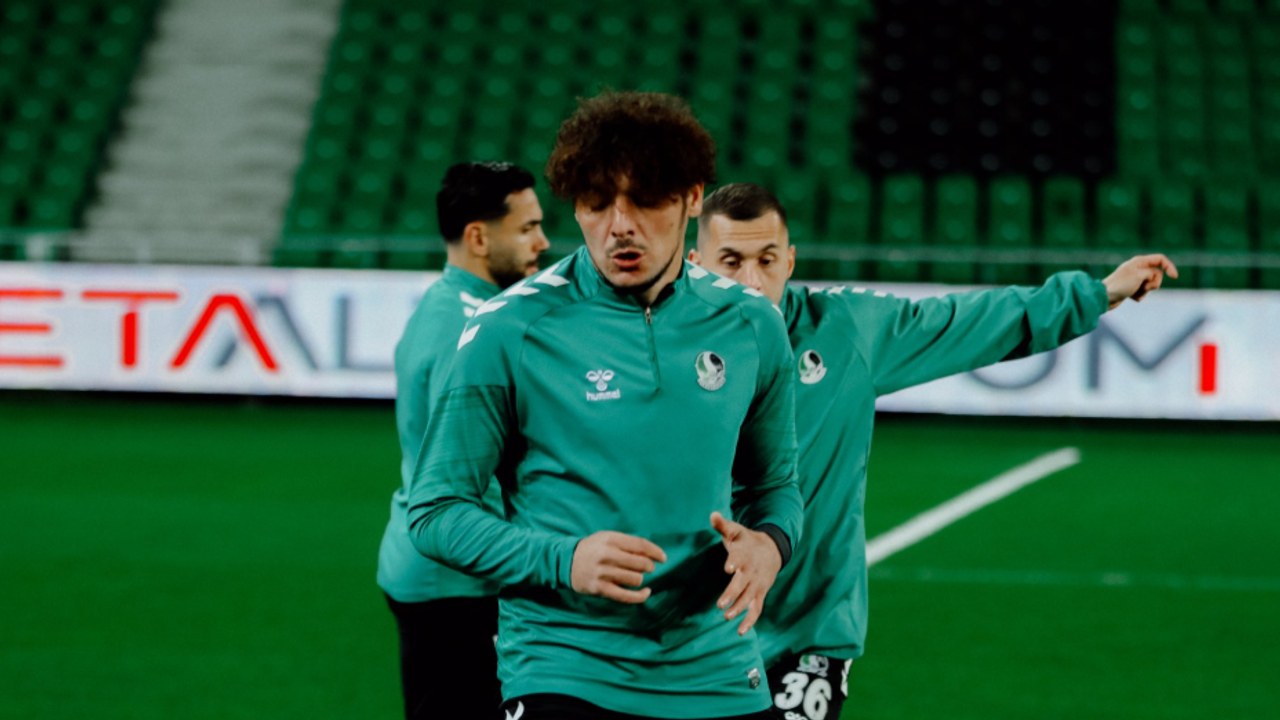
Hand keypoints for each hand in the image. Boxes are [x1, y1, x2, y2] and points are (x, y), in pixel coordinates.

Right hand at [570, 531, 666, 603]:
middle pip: (641, 563)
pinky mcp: (600, 589)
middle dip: (649, 566)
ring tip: (635, 576)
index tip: (663, 558)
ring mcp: (603, 573)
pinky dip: (640, 596)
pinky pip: (627, 596)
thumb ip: (628, 543)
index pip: (640, 545)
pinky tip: (646, 592)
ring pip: (636, 579)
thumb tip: (652, 555)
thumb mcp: (607, 538)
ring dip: (640, 579)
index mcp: (610, 539)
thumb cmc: (593, 549)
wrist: (566, 561)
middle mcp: (607, 555)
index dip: (655, 552)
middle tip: (647, 568)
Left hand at [711, 511, 781, 635]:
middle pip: (743, 584)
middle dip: (732, 593)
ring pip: (749, 598)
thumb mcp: (735, 531)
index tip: (728, 568)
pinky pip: (756, 608)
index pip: (739, 558)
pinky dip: (750, 620)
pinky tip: (740, 631)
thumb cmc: (747, 541)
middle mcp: (752, 570)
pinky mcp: (760, 593)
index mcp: (744, 554)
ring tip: (727, 617)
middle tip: (720, 604)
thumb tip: (712, 514)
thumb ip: (722, 525)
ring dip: (739, 608)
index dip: (734, 562)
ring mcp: (757, 584)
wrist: (773, 549)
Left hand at [1103, 254, 1178, 310]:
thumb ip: (1152, 273)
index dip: (1169, 266)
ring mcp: (1135, 279)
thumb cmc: (1120, 284)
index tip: (1174, 277)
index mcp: (1139, 261)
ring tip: (1133, 292)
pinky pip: (1143, 293)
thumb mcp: (1139, 275)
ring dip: (1145, 291)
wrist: (1104, 297)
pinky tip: (1129, 296)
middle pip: (1158, 275)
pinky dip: (1139, 296)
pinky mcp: (1132, 289)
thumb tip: (1154, 277)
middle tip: (1142, 286)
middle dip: (1153, 283)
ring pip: (1151, 285)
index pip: (1160, 259)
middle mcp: (1138, 269)